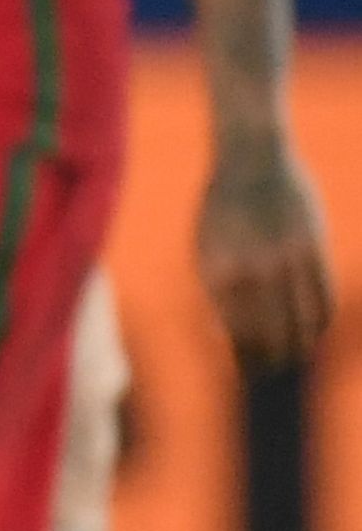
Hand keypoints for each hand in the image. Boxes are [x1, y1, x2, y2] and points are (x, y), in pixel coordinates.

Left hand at [200, 137, 336, 372]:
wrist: (251, 159)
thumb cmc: (222, 208)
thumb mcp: (207, 247)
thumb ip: (217, 288)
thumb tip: (225, 334)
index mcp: (216, 270)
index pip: (235, 330)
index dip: (245, 355)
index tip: (249, 371)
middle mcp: (251, 268)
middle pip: (269, 331)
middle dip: (272, 357)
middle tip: (274, 371)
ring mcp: (284, 257)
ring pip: (299, 318)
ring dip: (299, 344)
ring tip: (296, 356)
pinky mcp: (312, 247)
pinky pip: (322, 294)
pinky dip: (321, 318)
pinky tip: (316, 329)